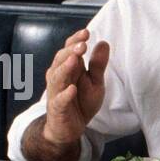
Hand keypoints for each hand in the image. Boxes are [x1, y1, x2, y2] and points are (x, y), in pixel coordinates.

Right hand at [43, 28, 108, 145]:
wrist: (69, 128)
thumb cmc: (81, 102)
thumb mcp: (95, 82)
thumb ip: (98, 64)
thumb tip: (103, 42)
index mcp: (68, 68)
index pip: (69, 50)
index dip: (75, 41)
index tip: (86, 32)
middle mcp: (59, 77)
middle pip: (61, 60)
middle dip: (71, 51)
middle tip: (82, 44)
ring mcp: (56, 92)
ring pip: (57, 77)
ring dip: (65, 68)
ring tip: (75, 60)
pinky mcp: (57, 108)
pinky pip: (59, 100)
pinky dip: (65, 95)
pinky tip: (72, 89)